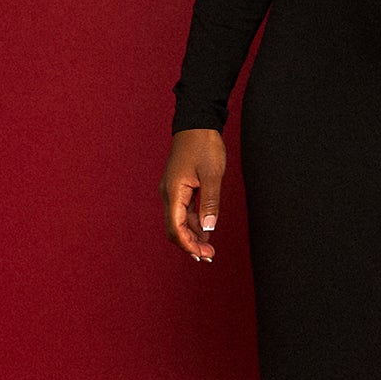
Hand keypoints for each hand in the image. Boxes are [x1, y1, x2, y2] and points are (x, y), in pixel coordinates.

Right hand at [161, 128, 225, 261]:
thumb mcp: (212, 174)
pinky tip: (206, 231)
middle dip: (189, 245)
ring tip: (209, 248)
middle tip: (208, 256)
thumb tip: (210, 229)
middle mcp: (169, 193)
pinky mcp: (180, 187)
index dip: (188, 245)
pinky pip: (184, 211)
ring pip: (179, 221)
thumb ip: (210, 203)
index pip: (175, 227)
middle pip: (174, 228)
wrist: (197, 123)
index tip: (202, 255)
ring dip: (192, 236)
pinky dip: (194, 223)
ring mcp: (173, 190)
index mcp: (173, 192)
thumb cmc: (204, 145)